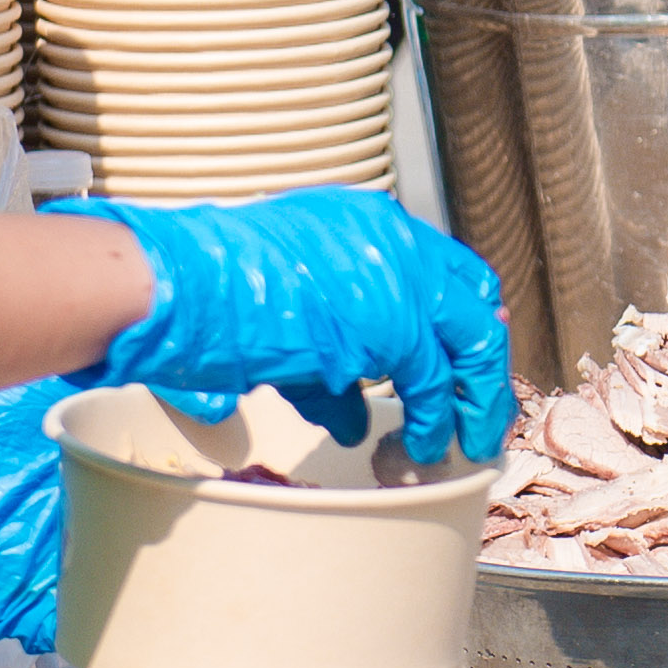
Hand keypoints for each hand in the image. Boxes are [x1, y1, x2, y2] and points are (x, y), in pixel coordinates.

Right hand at [67, 187, 516, 466]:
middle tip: (482, 407)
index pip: (445, 267)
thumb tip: (352, 415)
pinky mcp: (392, 323)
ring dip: (472, 398)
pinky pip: (436, 381)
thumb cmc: (211, 293)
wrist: (184, 285)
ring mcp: (398, 276)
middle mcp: (392, 239)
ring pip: (472, 340)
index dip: (464, 316)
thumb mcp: (286, 316)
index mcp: (366, 221)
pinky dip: (434, 419)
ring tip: (467, 439)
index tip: (468, 358)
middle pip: (473, 301)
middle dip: (481, 362)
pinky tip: (423, 446)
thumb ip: (331, 361)